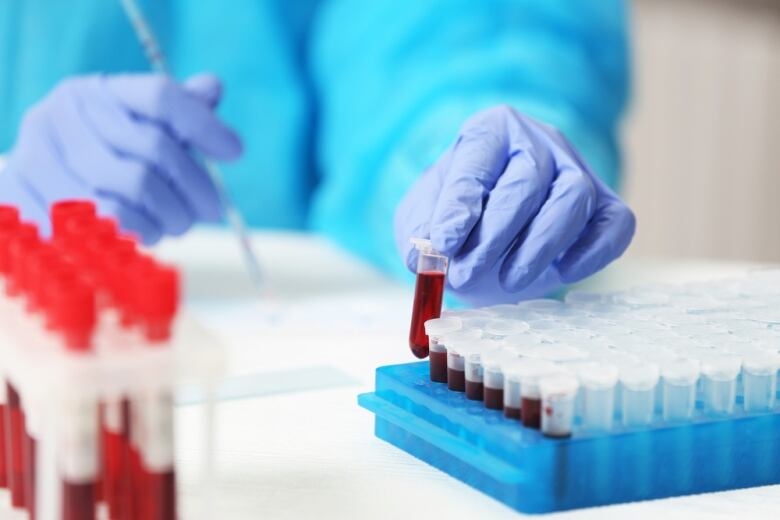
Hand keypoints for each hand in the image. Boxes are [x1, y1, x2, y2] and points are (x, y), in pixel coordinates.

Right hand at [0, 73, 241, 243]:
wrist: (34, 194)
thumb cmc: (96, 160)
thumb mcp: (132, 131)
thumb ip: (174, 112)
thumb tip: (213, 87)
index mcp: (92, 92)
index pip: (160, 96)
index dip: (204, 124)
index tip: (235, 152)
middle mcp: (63, 117)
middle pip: (154, 146)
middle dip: (196, 184)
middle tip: (213, 208)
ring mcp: (43, 157)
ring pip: (137, 185)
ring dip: (172, 212)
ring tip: (181, 223)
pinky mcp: (37, 201)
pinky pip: (112, 220)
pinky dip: (143, 230)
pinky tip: (150, 233)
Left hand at [394, 105, 634, 305]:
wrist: (490, 229)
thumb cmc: (456, 217)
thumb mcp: (422, 219)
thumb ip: (419, 233)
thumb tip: (425, 254)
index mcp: (489, 132)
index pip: (478, 158)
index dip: (460, 203)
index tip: (444, 244)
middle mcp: (538, 142)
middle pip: (527, 179)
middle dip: (495, 234)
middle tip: (465, 275)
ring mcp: (577, 170)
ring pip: (573, 197)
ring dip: (540, 245)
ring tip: (508, 281)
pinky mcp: (607, 206)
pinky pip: (616, 224)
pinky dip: (593, 251)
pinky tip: (563, 273)